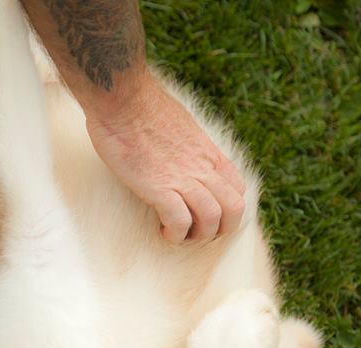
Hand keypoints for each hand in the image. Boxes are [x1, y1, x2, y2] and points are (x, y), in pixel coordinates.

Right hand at [84, 79, 245, 242]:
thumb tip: (177, 152)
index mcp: (207, 152)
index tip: (206, 214)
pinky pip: (180, 220)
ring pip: (212, 218)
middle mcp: (201, 167)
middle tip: (195, 232)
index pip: (237, 188)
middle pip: (233, 209)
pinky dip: (175, 233)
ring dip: (197, 235)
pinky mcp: (159, 187)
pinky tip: (162, 230)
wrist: (122, 99)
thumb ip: (185, 143)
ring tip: (178, 234)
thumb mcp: (178, 124)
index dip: (227, 209)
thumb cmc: (140, 107)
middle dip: (219, 230)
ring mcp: (182, 177)